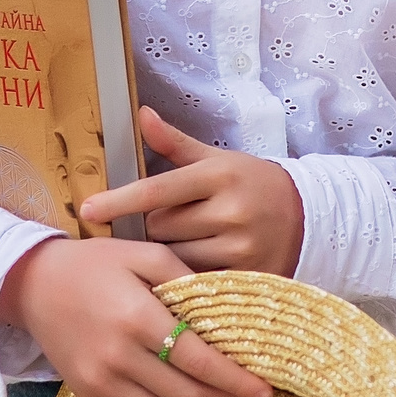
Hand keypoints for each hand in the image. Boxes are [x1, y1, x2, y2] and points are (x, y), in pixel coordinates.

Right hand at [0, 235, 272, 396]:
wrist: (32, 284)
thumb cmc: (95, 263)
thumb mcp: (144, 253)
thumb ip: (186, 279)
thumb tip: (228, 310)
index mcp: (136, 317)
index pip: (199, 361)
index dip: (237, 381)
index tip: (265, 388)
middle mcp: (118, 357)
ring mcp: (100, 383)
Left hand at [78, 107, 304, 277]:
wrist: (307, 217)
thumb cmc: (251, 184)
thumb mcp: (217, 159)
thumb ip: (175, 144)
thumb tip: (140, 115)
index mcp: (219, 175)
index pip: (157, 190)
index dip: (119, 200)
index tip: (88, 209)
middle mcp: (231, 211)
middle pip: (160, 228)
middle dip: (153, 227)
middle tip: (168, 224)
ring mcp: (240, 247)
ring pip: (175, 257)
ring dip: (167, 253)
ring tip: (183, 244)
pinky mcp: (247, 276)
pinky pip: (196, 281)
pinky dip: (185, 276)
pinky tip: (188, 268)